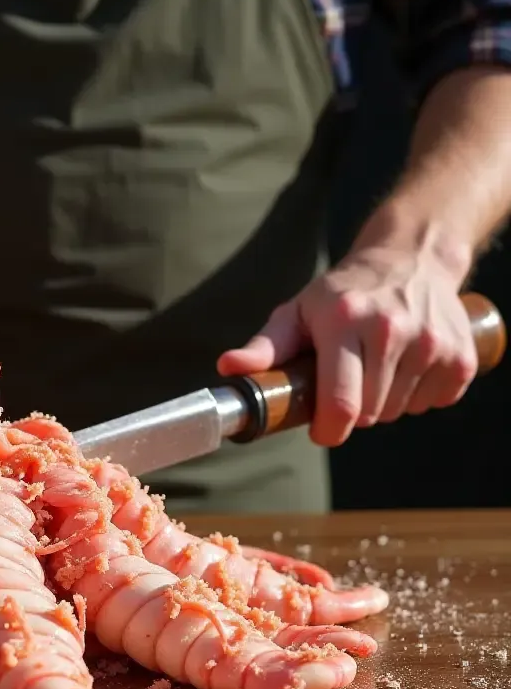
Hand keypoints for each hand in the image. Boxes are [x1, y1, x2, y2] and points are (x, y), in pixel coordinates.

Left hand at [216, 246, 476, 446]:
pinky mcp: (460, 354)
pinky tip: (406, 365)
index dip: (329, 429)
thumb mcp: (297, 312)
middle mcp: (391, 329)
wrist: (409, 258)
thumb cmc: (341, 294)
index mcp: (345, 322)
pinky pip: (432, 403)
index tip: (321, 430)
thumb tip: (227, 369)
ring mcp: (431, 342)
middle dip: (352, 410)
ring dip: (383, 403)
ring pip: (399, 412)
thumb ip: (264, 347)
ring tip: (375, 367)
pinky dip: (416, 395)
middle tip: (347, 379)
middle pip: (369, 414)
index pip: (342, 403)